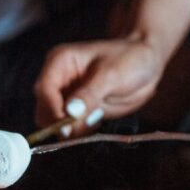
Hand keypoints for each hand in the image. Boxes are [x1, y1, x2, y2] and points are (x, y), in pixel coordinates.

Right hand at [34, 0, 189, 133]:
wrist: (146, 63)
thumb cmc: (130, 59)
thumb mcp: (112, 75)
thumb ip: (89, 95)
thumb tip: (69, 114)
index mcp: (59, 63)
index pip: (44, 91)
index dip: (53, 110)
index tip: (68, 126)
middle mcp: (56, 80)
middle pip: (43, 109)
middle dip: (61, 122)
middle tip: (87, 123)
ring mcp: (64, 97)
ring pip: (52, 123)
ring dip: (70, 129)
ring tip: (95, 119)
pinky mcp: (74, 110)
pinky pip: (67, 128)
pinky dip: (78, 131)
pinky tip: (96, 119)